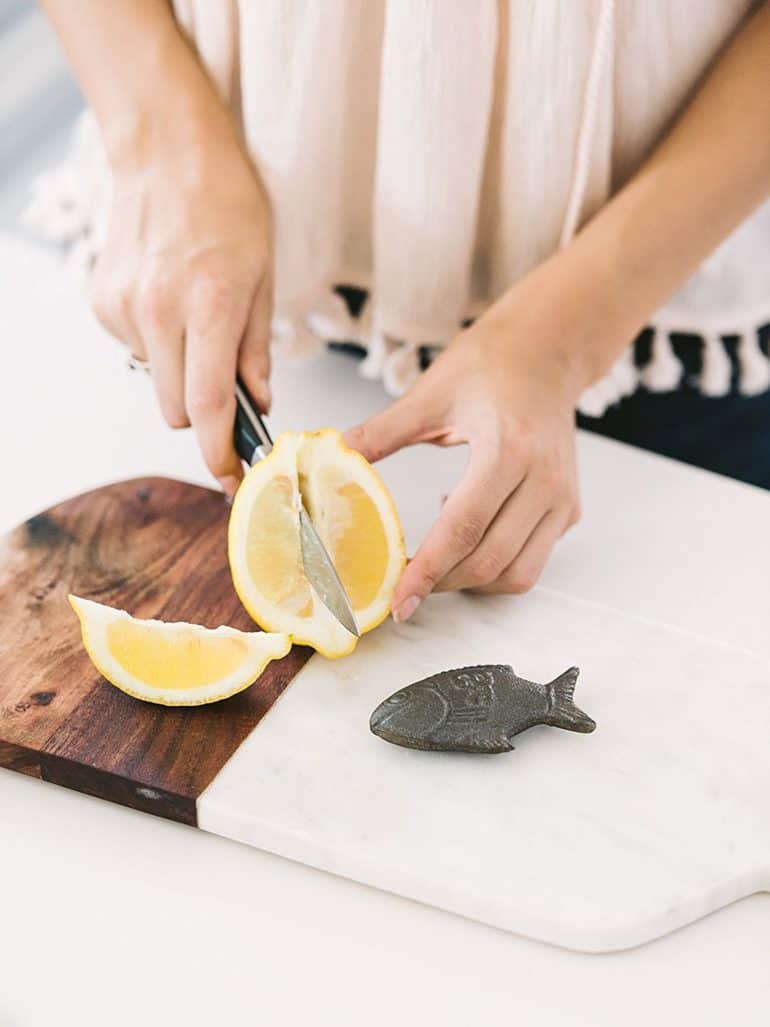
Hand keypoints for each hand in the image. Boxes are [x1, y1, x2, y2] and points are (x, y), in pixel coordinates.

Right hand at [90, 117, 272, 494]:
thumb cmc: (228, 206)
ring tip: (197, 319)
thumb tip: (257, 403)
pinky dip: (158, 345)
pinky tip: (170, 302)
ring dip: (181, 373)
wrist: (166, 152)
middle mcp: (158, 312)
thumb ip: (257, 348)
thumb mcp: (265, 276)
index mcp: (209, 305)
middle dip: (204, 413)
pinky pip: (137, 352)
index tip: (232, 479)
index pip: (209, 405)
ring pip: (157, 383)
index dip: (220, 453)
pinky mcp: (103, 303)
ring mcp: (124, 308)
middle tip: (227, 383)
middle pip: (177, 409)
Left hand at [345, 256, 595, 620]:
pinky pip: (531, 561)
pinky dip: (494, 564)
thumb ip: (377, 434)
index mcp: (508, 448)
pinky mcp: (568, 510)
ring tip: (438, 551)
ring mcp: (562, 498)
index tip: (397, 601)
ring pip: (516, 575)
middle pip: (488, 561)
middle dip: (440, 583)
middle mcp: (543, 480)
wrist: (547, 349)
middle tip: (401, 584)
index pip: (462, 528)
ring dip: (469, 581)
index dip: (426, 571)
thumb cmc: (488, 366)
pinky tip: (469, 530)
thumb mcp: (427, 394)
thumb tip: (329, 460)